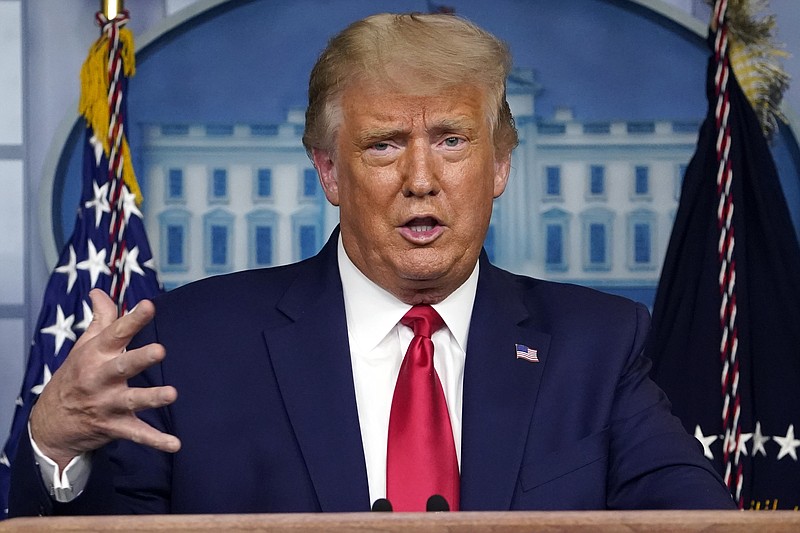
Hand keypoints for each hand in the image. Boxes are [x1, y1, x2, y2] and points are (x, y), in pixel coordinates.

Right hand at [29, 289, 180, 469]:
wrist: (51, 424)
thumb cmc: (74, 376)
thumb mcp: (84, 346)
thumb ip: (101, 319)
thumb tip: (100, 292)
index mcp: (96, 355)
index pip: (116, 333)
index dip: (133, 319)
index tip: (149, 305)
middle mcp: (101, 378)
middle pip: (123, 366)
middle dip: (140, 359)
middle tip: (160, 350)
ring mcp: (108, 404)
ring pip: (132, 400)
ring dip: (152, 398)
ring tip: (172, 394)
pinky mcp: (115, 427)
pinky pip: (137, 435)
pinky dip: (156, 441)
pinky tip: (176, 443)